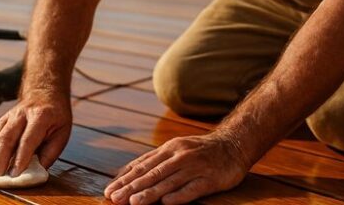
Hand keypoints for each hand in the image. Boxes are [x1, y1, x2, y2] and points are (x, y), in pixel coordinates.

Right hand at [0, 88, 71, 175]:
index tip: (14, 174)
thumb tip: (36, 172)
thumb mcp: (62, 133)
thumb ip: (50, 153)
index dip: (20, 158)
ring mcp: (10, 115)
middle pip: (7, 137)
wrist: (46, 92)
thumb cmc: (56, 117)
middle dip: (0, 158)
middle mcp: (23, 114)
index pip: (28, 139)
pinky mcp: (3, 119)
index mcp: (41, 116)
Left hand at [104, 133, 248, 204]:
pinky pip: (192, 189)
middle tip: (115, 198)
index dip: (125, 179)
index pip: (143, 166)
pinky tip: (166, 203)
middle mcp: (180, 156)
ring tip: (134, 203)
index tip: (109, 190)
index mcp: (170, 149)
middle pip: (153, 174)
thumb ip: (155, 161)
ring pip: (169, 182)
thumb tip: (128, 173)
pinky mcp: (210, 179)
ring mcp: (195, 167)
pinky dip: (179, 196)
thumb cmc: (200, 151)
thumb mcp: (176, 149)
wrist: (234, 144)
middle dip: (132, 187)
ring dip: (150, 193)